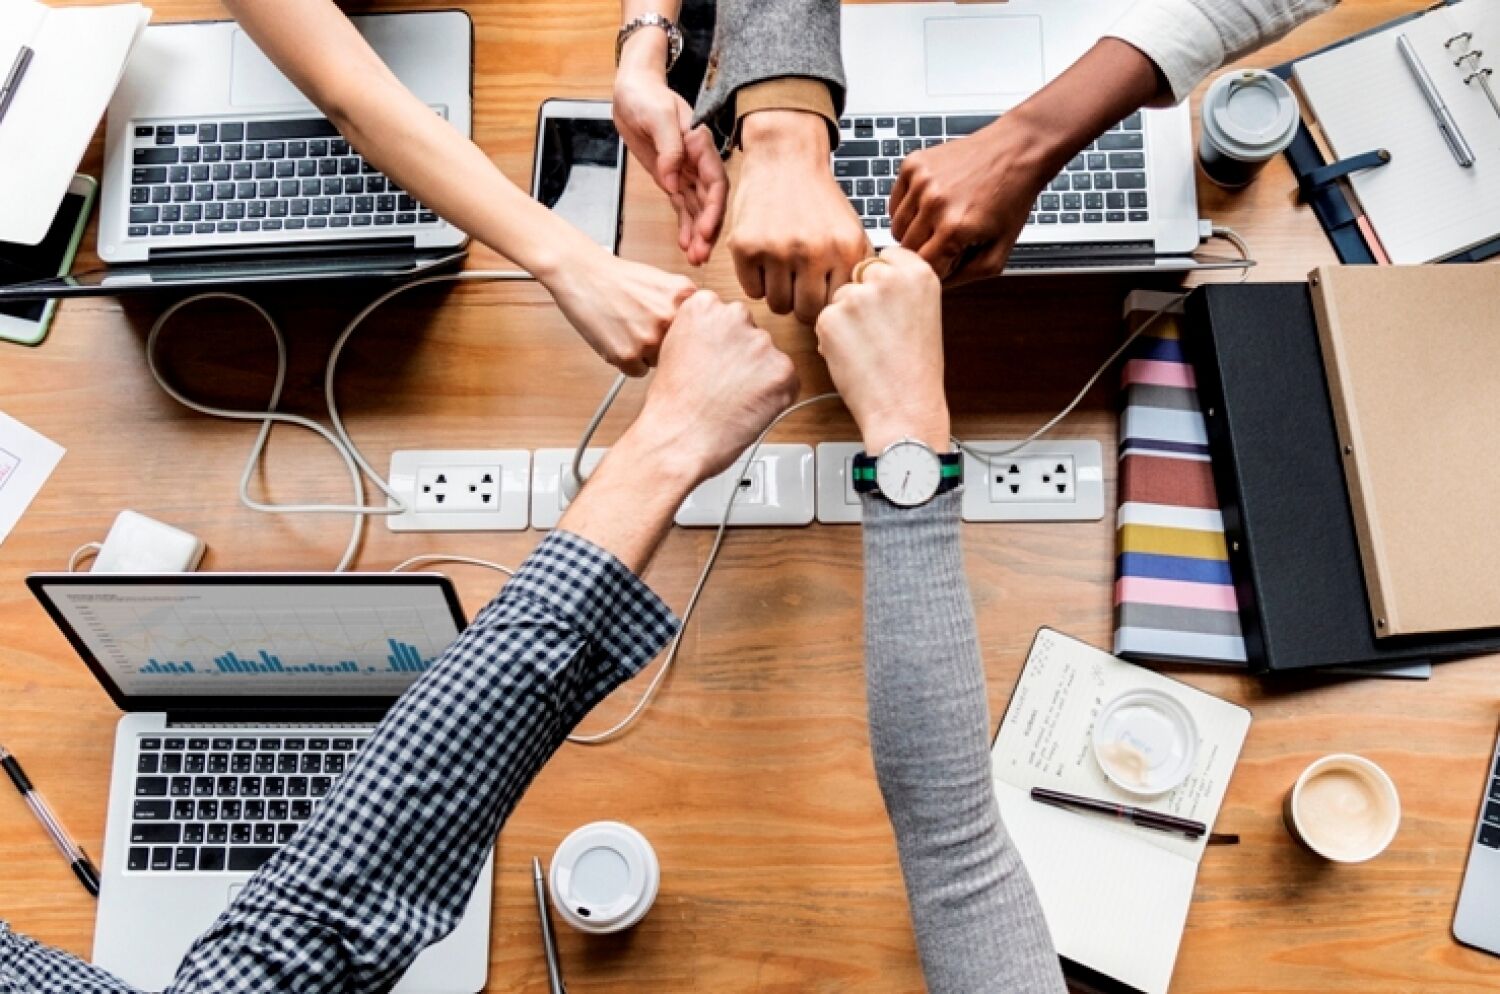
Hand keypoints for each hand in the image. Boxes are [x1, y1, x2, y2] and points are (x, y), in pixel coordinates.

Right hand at [541, 247, 695, 375]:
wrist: (583, 274)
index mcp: (685, 297)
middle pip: (681, 350)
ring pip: (660, 363)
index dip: (685, 335)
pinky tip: (618, 339)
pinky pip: (638, 372)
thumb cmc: (620, 279)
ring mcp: (649, 339)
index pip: (699, 333)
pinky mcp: (627, 355)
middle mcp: (670, 318)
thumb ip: (687, 307)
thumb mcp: (666, 283)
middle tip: (644, 328)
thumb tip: (706, 335)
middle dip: (666, 344)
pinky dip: (628, 362)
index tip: (677, 335)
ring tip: (628, 329)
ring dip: (646, 354)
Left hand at [614, 33, 726, 264]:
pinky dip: (685, 226)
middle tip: (702, 255)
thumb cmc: (646, 96)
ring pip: (697, 208)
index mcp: (700, 145)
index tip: (705, 230)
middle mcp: (697, 161)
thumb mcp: (658, 116)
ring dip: (697, 234)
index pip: (715, 181)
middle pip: (709, 201)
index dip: (713, 208)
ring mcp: (685, 171)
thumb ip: (670, 148)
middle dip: (708, 229)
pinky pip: (682, 206)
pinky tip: (686, 245)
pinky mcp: (671, 178)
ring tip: (695, 259)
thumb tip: (672, 179)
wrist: (632, 90)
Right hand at [632, 289, 799, 479]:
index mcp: (704, 305)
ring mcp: (761, 343)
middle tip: (723, 384)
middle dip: (743, 357)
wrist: (678, 438)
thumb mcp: (674, 349)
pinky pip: (787, 381)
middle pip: (751, 333)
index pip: (727, 315)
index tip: (712, 361)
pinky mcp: (783, 370)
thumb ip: (702, 332)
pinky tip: (747, 408)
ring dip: (759, 377)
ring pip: (769, 358)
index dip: (721, 344)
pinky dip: (774, 397)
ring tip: (732, 400)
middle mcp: (735, 316)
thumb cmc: (672, 404)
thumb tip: (724, 338)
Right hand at [728, 110, 869, 323]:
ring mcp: (776, 250)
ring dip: (779, 293)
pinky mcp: (746, 247)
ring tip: (783, 270)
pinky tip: (765, 260)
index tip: (821, 294)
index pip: (836, 306)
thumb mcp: (851, 230)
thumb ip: (856, 270)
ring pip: (777, 305)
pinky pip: (752, 291)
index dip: (827, 303)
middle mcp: (812, 251)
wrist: (785, 158)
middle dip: (802, 303)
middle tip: (799, 285)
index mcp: (845, 249)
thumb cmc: (818, 199)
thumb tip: (855, 310)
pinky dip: (757, 281)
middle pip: (806, 312)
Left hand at [814, 247, 947, 451]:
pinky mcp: (831, 318)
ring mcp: (857, 296)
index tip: (888, 303)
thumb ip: (900, 288)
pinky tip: (854, 357)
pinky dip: (832, 338)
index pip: (886, 257)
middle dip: (862, 299)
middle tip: (879, 333)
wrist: (905, 407)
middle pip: (859, 275)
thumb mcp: (923, 314)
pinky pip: (823, 320)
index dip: (882, 282)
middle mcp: (888, 278)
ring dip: (845, 320)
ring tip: (870, 350)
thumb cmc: (916, 370)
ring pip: (839, 298)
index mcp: (918, 273)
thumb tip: (871, 276)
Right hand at [890, 39, 1165, 282]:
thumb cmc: (1012, 197)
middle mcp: (933, 203)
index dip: (936, 270)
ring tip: (940, 221)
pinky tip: (931, 204)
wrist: (1016, 150)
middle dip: (925, 251)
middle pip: (907, 250)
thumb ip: (966, 276)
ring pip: (897, 227)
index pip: (922, 269)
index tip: (948, 261)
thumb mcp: (1000, 251)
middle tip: (948, 240)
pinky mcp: (913, 165)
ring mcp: (921, 181)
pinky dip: (908, 209)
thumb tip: (937, 284)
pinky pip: (895, 203)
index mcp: (954, 228)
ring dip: (915, 231)